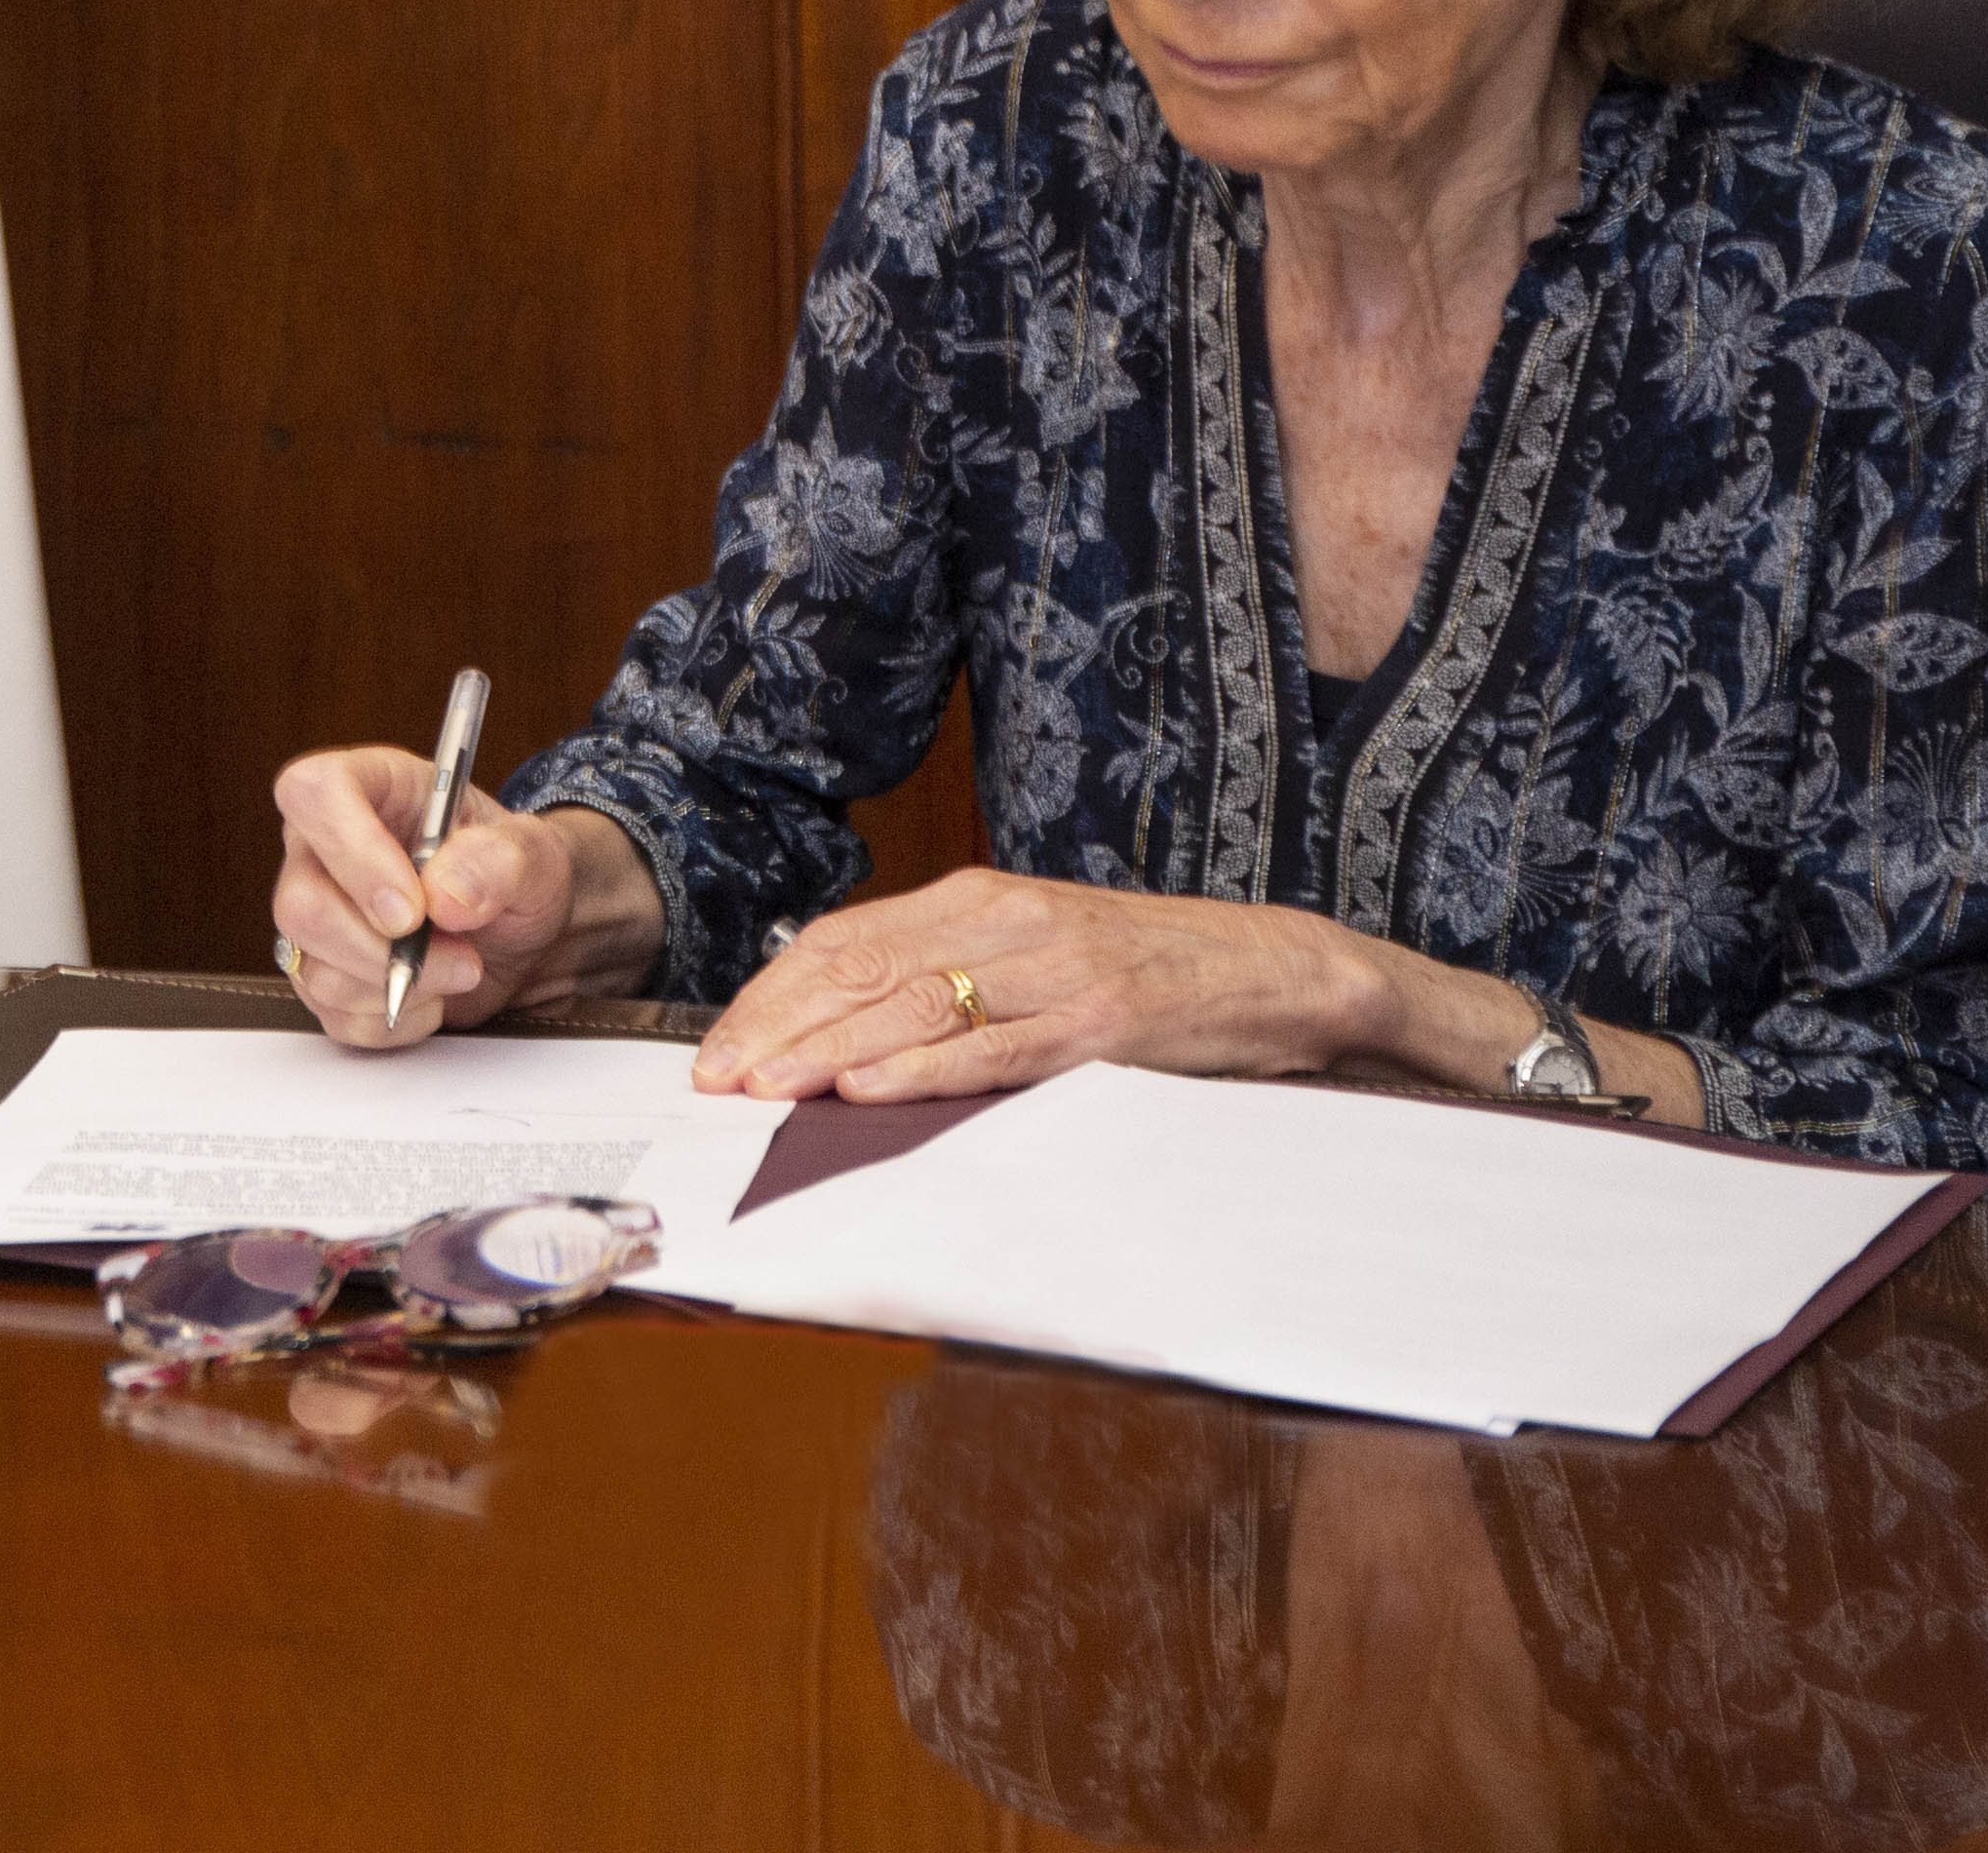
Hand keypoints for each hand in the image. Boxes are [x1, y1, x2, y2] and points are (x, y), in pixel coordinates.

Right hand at [267, 750, 649, 1048]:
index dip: (352, 852)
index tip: (412, 908)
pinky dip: (395, 1020)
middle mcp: (324, 850)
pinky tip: (431, 993)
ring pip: (314, 971)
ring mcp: (316, 916)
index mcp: (367, 790)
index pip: (312, 793)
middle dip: (383, 950)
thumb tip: (444, 894)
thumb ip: (499, 860)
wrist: (520, 933)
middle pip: (300, 905)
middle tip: (458, 954)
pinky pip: (336, 1016)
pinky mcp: (324, 974)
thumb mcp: (533, 853)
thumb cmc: (511, 873)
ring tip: (459, 967)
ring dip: (400, 987)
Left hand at [687, 866, 1379, 1103]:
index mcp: (977, 898)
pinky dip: (923, 1069)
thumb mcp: (1033, 951)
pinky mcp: (1099, 1021)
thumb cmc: (1145, 969)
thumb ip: (951, 973)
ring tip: (765, 1088)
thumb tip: (846, 1029)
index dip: (771, 994)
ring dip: (827, 1050)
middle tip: (715, 1079)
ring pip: (913, 1005)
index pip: (844, 941)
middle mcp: (1003, 920)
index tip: (718, 1048)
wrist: (1272, 969)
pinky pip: (994, 1047)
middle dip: (777, 1027)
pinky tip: (868, 1089)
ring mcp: (1051, 968)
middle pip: (859, 970)